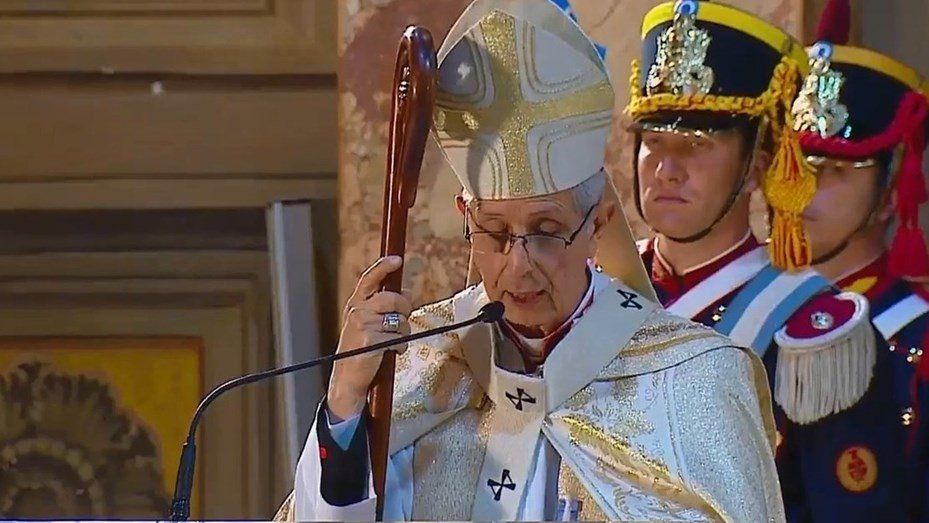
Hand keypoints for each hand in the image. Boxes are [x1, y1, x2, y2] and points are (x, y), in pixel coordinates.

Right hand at [327, 256, 411, 420]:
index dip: (384, 267)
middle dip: (405, 308)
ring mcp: (363, 325)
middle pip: (393, 298)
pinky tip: (391, 352)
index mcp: (355, 304)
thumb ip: (382, 306)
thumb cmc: (360, 348)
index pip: (369, 278)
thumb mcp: (365, 322)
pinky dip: (401, 346)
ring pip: (399, 320)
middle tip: (402, 320)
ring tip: (392, 342)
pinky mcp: (371, 340)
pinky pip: (399, 338)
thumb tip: (406, 292)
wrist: (348, 378)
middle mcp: (357, 311)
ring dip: (403, 332)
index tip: (397, 260)